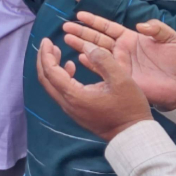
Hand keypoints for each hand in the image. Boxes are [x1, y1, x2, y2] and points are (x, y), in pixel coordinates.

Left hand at [35, 38, 152, 141]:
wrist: (132, 134)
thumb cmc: (129, 107)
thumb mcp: (121, 79)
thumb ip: (103, 60)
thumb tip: (87, 46)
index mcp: (75, 95)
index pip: (50, 72)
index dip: (46, 54)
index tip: (47, 40)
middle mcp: (68, 104)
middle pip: (45, 79)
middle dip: (43, 59)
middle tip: (47, 43)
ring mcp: (71, 110)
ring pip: (52, 86)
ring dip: (51, 68)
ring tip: (57, 52)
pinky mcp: (77, 112)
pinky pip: (61, 91)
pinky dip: (60, 77)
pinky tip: (71, 67)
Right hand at [63, 12, 175, 110]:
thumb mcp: (171, 39)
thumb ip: (157, 28)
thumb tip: (140, 25)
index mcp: (130, 38)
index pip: (108, 27)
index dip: (94, 21)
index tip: (79, 15)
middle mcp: (121, 49)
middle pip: (97, 38)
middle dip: (81, 32)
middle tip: (65, 27)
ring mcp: (119, 63)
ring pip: (96, 52)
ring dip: (81, 45)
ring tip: (66, 40)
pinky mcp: (121, 77)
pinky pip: (102, 69)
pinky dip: (91, 63)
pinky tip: (80, 58)